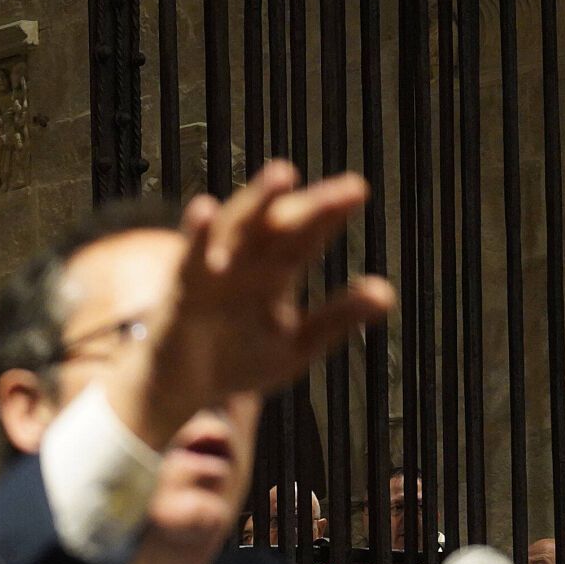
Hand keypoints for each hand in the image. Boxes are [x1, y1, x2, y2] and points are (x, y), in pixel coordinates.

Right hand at [121, 161, 394, 447]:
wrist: (179, 388)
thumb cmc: (236, 359)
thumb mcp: (296, 346)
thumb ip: (336, 319)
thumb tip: (385, 293)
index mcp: (276, 271)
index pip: (307, 236)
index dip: (330, 214)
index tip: (357, 191)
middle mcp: (247, 260)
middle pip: (280, 223)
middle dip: (309, 205)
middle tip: (345, 188)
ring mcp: (213, 270)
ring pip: (237, 226)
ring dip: (257, 200)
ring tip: (283, 174)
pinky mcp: (182, 288)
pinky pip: (188, 257)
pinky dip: (197, 234)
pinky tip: (204, 209)